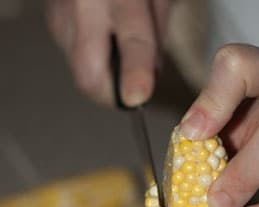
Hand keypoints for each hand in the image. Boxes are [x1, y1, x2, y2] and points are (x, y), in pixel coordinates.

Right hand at [45, 0, 170, 105]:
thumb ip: (157, 36)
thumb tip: (152, 76)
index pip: (131, 39)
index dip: (135, 72)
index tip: (138, 96)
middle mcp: (84, 4)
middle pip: (89, 74)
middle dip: (112, 95)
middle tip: (133, 92)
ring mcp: (61, 15)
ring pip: (81, 72)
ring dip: (104, 77)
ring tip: (118, 51)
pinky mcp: (53, 22)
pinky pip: (75, 58)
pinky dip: (94, 61)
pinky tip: (104, 40)